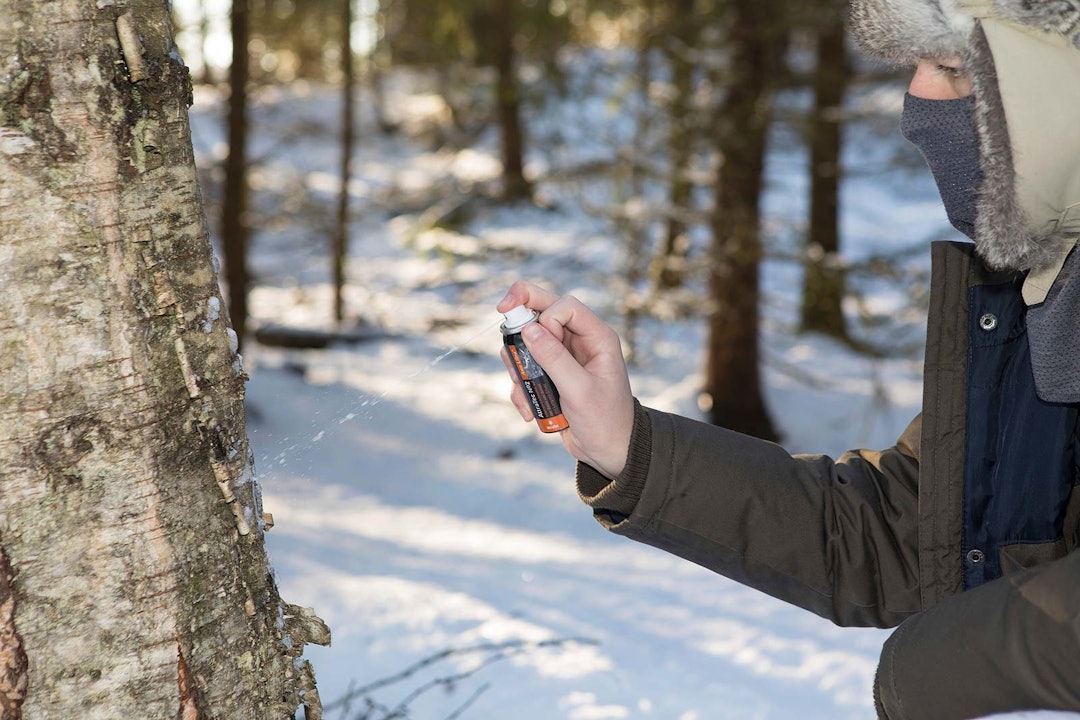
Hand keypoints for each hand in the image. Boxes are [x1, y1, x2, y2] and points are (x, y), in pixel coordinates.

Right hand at [497, 281, 633, 478]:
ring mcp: (564, 357)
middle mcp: (579, 342)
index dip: (545, 315)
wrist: (608, 451)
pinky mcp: (551, 374)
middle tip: (502, 310)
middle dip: (521, 317)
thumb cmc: (604, 420)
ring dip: (518, 366)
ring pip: (528, 342)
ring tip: (524, 393)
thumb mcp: (579, 390)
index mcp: (597, 338)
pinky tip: (529, 411)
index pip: (565, 306)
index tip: (535, 339)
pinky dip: (521, 388)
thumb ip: (554, 359)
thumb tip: (528, 330)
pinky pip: (526, 368)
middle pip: (544, 311)